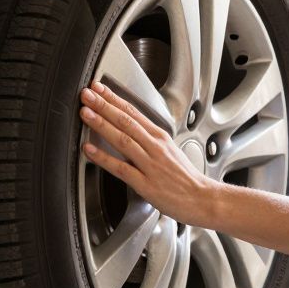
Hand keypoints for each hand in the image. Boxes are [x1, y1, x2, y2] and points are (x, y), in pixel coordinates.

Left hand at [78, 81, 220, 227]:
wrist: (202, 198)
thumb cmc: (185, 178)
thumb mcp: (170, 150)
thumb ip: (150, 140)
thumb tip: (131, 131)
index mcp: (160, 137)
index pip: (134, 112)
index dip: (114, 99)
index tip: (99, 88)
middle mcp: (154, 147)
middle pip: (126, 120)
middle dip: (104, 105)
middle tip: (87, 94)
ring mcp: (149, 164)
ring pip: (122, 139)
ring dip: (102, 124)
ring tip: (86, 113)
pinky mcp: (145, 183)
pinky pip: (120, 168)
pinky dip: (103, 158)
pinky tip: (90, 150)